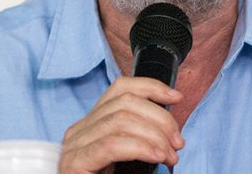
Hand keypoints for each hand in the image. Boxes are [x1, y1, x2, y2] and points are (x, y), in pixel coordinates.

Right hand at [59, 77, 184, 172]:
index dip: (152, 87)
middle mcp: (79, 130)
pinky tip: (156, 157)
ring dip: (155, 136)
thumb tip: (173, 129)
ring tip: (170, 156)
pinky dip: (141, 147)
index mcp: (94, 123)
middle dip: (161, 119)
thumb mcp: (133, 155)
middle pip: (126, 104)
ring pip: (121, 120)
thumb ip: (144, 136)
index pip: (121, 89)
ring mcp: (74, 147)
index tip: (177, 97)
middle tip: (178, 144)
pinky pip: (112, 145)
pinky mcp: (74, 164)